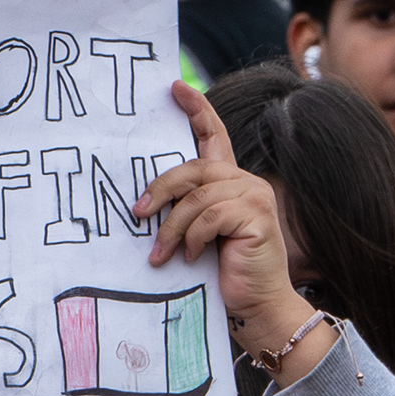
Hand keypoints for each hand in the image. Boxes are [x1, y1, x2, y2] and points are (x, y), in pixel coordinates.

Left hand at [140, 81, 326, 384]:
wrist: (256, 308)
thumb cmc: (222, 272)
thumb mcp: (196, 233)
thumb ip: (183, 208)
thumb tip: (142, 200)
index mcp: (230, 182)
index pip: (214, 135)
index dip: (196, 109)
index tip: (174, 87)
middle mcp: (246, 182)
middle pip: (193, 167)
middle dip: (160, 190)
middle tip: (137, 214)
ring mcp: (255, 197)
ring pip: (197, 197)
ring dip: (172, 228)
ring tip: (161, 254)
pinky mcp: (257, 217)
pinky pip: (210, 216)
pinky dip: (194, 238)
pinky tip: (193, 257)